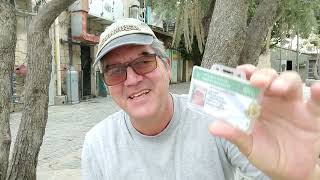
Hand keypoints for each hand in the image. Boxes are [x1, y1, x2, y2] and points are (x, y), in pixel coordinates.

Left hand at [208, 64, 319, 179]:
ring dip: (285, 81)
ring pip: (291, 82)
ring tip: (278, 88)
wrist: (288, 171)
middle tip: (257, 82)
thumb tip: (213, 126)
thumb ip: (234, 134)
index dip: (245, 73)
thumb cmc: (265, 153)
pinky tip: (317, 89)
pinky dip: (318, 94)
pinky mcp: (311, 114)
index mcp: (255, 103)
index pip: (249, 82)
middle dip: (263, 75)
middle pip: (269, 77)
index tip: (240, 72)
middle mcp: (273, 99)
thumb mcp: (248, 145)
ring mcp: (292, 104)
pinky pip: (317, 102)